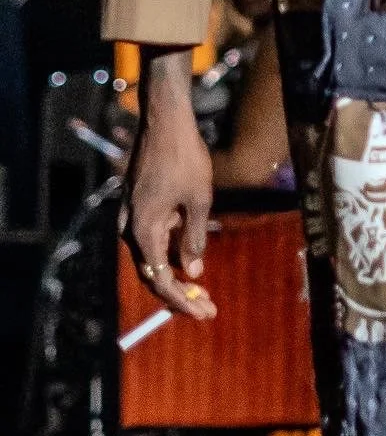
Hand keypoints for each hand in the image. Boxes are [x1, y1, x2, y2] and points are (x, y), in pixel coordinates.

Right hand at [121, 48, 216, 321]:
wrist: (165, 122)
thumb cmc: (185, 158)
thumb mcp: (199, 200)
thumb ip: (194, 237)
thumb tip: (195, 271)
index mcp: (143, 231)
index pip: (160, 280)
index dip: (182, 302)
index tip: (204, 314)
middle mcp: (129, 228)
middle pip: (152, 273)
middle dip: (179, 294)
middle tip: (207, 309)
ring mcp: (130, 216)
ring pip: (151, 257)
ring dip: (175, 275)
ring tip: (202, 291)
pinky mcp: (137, 205)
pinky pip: (151, 238)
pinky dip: (169, 252)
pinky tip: (191, 257)